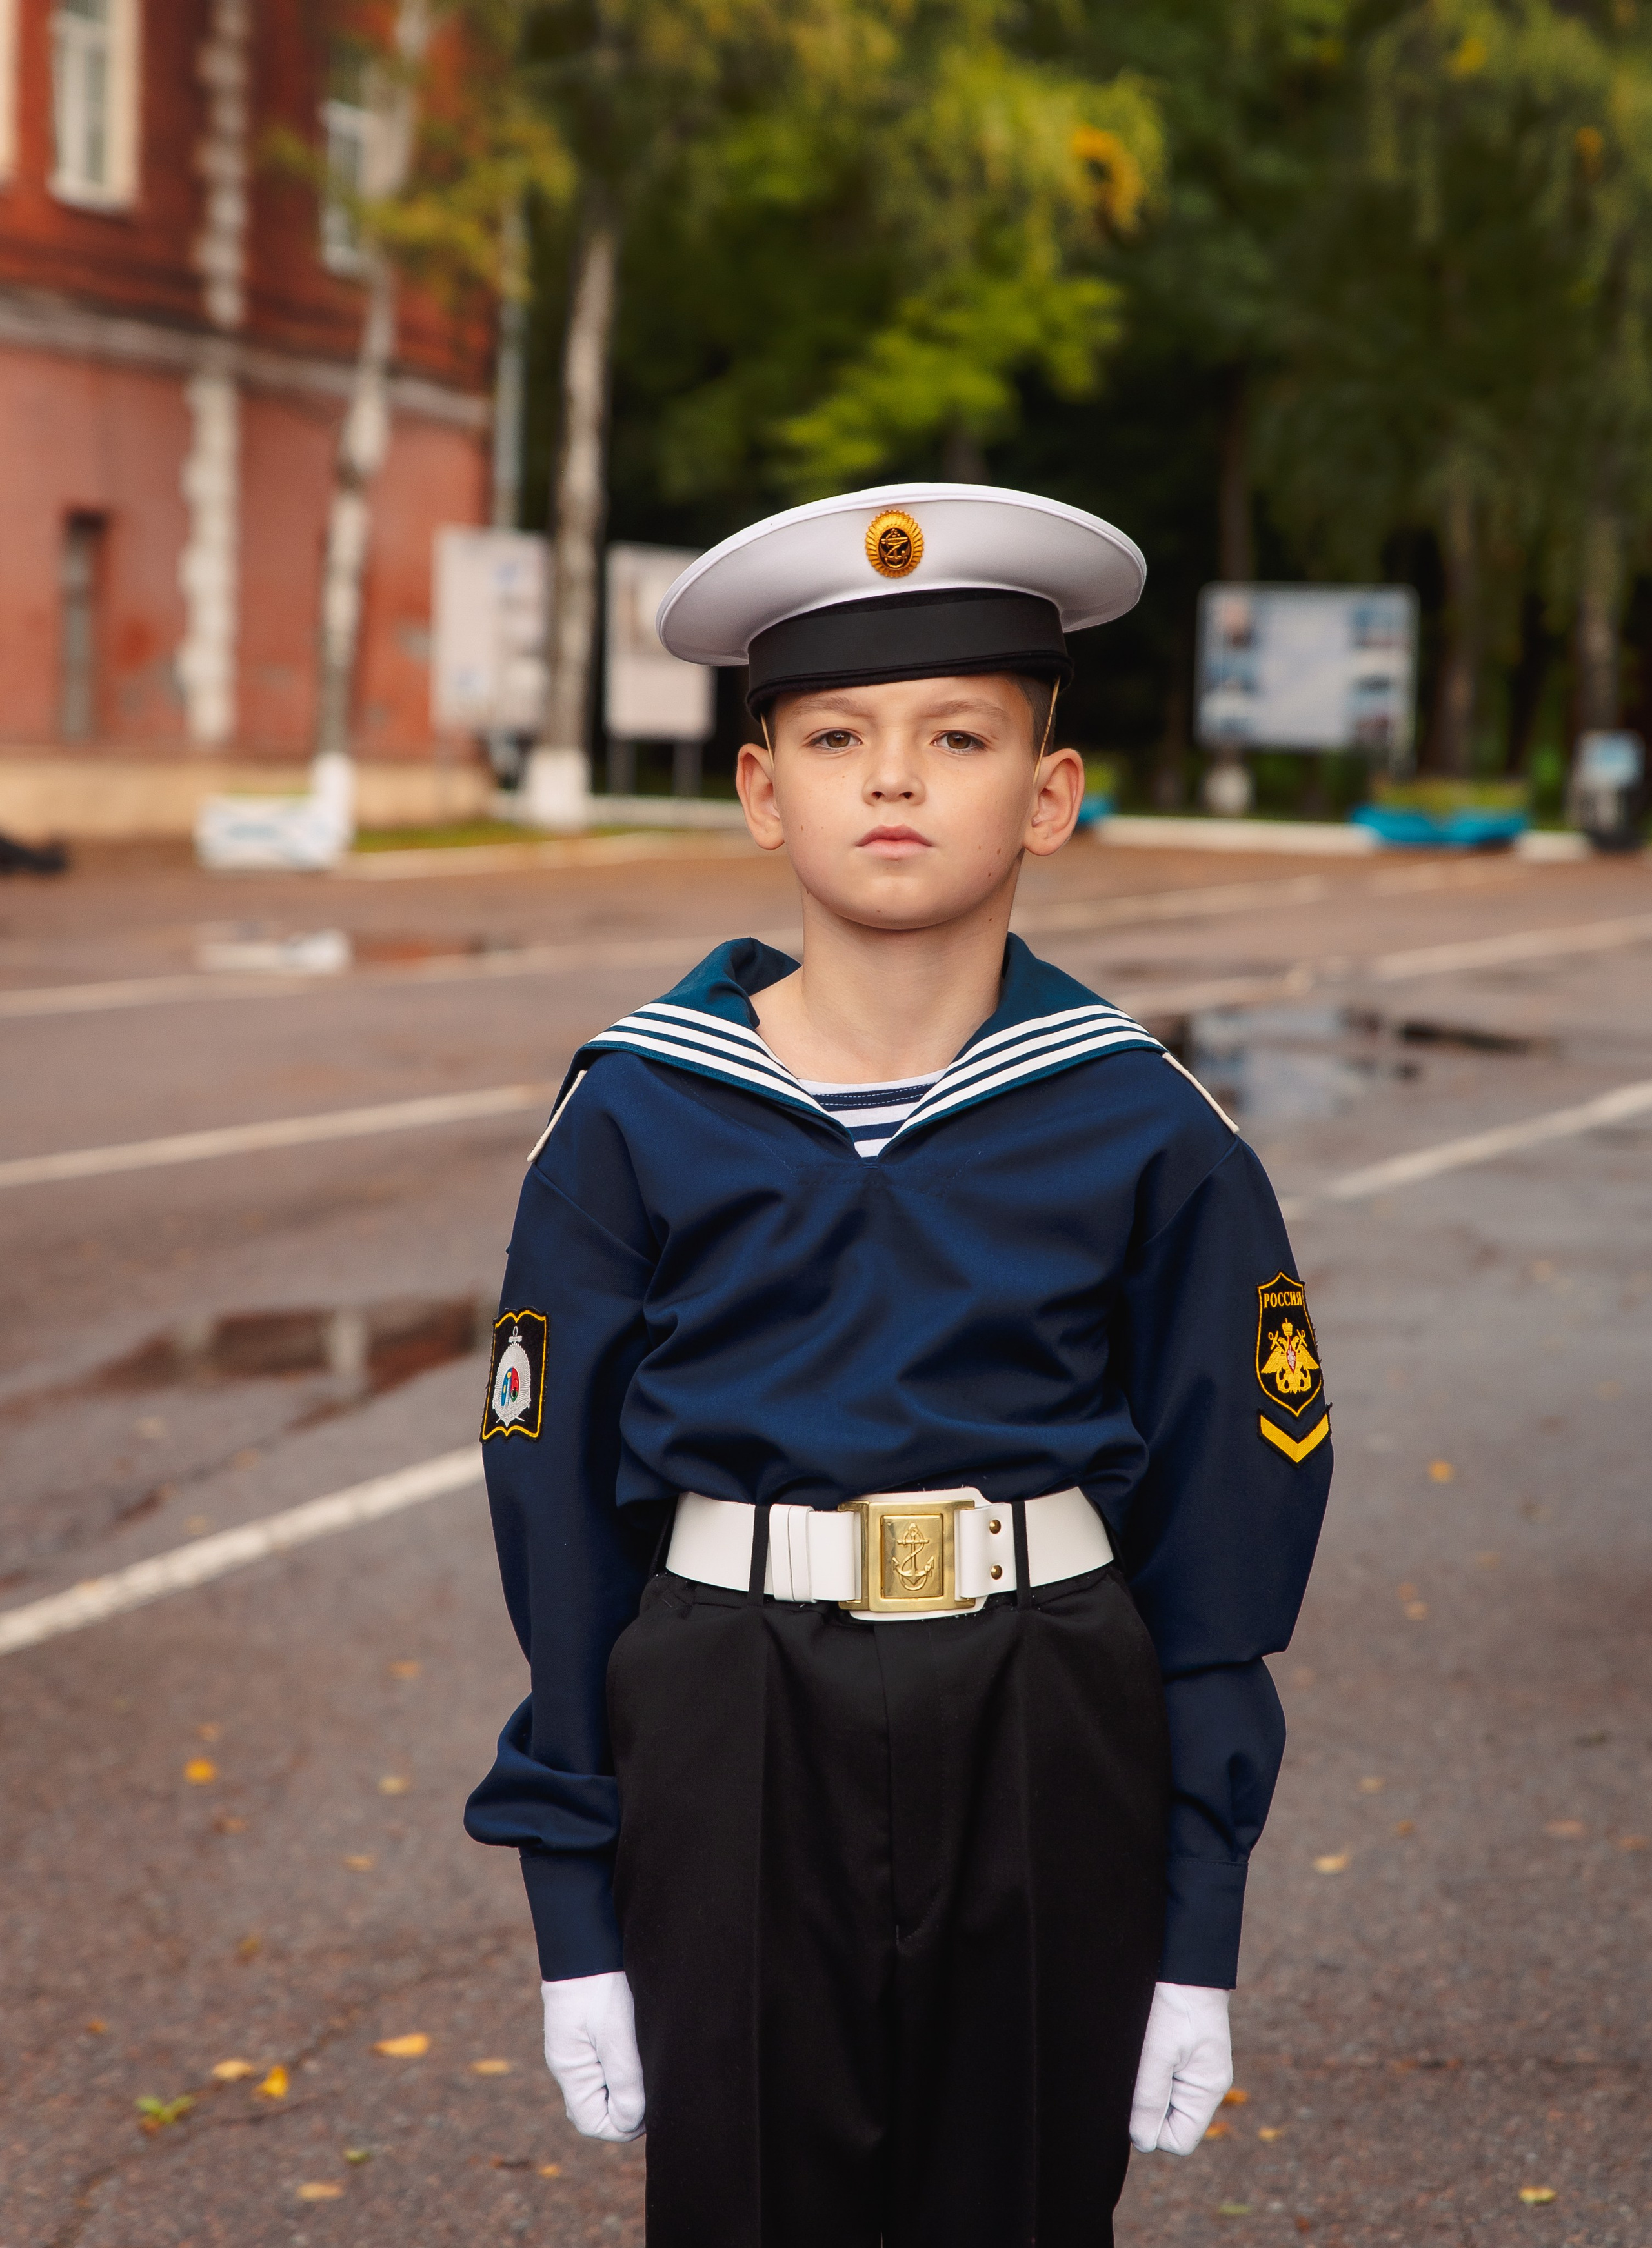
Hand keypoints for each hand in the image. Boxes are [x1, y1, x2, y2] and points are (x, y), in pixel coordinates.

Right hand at [541, 1971, 645, 2140]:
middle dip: (626, 2105)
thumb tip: (632, 2123)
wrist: (588, 1940)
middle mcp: (569, 2064)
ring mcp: (576, 2047)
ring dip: (626, 2082)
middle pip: (597, 2107)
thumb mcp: (618, 2040)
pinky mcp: (585, 2031)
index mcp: (571, 2071)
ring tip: (647, 2060)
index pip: (593, 2123)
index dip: (624, 2125)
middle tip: (654, 2084)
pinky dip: (621, 2062)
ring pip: (603, 2085)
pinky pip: (603, 2062)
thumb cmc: (602, 1988)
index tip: (652, 2106)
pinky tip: (637, 2045)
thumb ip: (626, 2086)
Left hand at [1129, 1981, 1231, 2154]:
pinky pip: (1161, 2076)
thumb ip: (1149, 2097)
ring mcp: (1193, 2067)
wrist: (1183, 1956)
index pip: (1178, 2139)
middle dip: (1146, 2104)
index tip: (1136, 2097)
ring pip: (1161, 2098)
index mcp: (1207, 2089)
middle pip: (1168, 2121)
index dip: (1151, 2128)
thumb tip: (1142, 2141)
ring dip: (1143, 2084)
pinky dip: (1146, 2068)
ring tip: (1138, 2053)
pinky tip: (1142, 2045)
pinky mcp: (1182, 2051)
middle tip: (1134, 2069)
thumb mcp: (1157, 2051)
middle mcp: (1204, 2084)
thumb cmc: (1173, 2001)